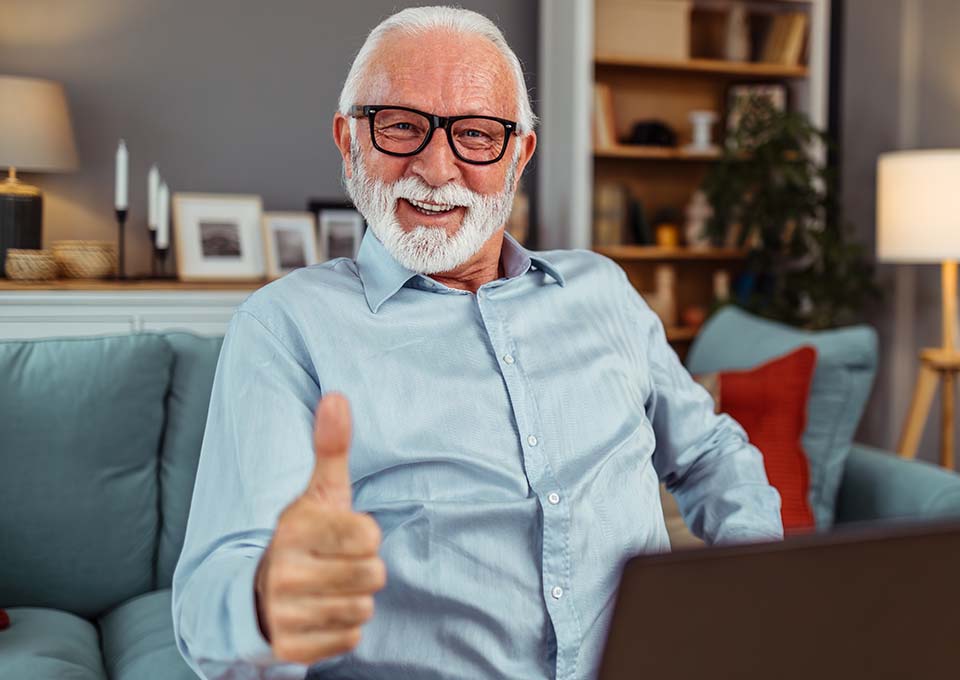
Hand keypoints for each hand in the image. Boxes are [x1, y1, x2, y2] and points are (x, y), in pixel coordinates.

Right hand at [255, 393, 385, 663]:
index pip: (368, 535)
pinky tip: (323, 612)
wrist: (256, 590)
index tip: (346, 532)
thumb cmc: (303, 534)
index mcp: (294, 528)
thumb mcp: (319, 490)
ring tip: (330, 586)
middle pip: (372, 575)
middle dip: (365, 569)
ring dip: (354, 599)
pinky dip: (343, 629)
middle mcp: (284, 570)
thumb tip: (337, 396)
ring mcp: (284, 611)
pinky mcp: (289, 647)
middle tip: (341, 562)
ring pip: (361, 610)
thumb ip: (330, 446)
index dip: (366, 534)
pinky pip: (348, 640)